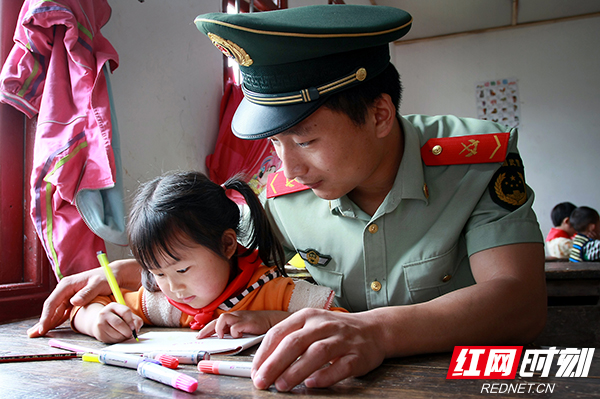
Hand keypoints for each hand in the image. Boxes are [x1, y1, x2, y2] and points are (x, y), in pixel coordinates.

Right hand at [27, 259, 141, 337]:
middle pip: (51, 307)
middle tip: (34, 334)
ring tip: (38, 333)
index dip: (47, 316)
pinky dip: (56, 319)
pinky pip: (62, 311)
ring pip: (55, 310)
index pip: (53, 302)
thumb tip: (73, 302)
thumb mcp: (98, 284)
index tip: (43, 327)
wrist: (114, 274)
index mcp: (68, 284)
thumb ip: (87, 293)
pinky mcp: (73, 299)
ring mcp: (68, 294)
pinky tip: (52, 327)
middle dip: (43, 320)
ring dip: (47, 321)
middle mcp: (65, 289)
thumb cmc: (107, 278)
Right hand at [88, 303, 143, 343]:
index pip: (125, 312)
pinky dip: (118, 340)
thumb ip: (136, 321)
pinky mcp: (99, 334)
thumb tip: (136, 330)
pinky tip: (117, 337)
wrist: (102, 323)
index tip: (133, 327)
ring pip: (116, 333)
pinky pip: (112, 340)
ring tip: (124, 335)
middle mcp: (104, 313)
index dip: (131, 321)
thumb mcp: (128, 316)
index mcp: (113, 306)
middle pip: (119, 323)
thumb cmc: (119, 319)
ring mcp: (100, 323)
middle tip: (130, 334)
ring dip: (123, 337)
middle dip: (127, 331)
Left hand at [197, 310, 289, 338]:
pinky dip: (234, 332)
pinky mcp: (247, 322)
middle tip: (201, 338)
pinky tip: (237, 336)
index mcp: (233, 319)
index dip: (206, 329)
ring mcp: (241, 318)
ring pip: (223, 318)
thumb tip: (221, 339)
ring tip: (221, 336)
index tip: (198, 337)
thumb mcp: (242, 328)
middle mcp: (235, 317)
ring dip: (219, 328)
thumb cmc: (257, 326)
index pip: (215, 322)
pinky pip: (235, 326)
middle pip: (217, 320)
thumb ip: (232, 332)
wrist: (272, 320)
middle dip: (207, 329)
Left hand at [251, 308, 386, 391]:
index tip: (255, 370)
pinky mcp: (357, 355)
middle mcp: (323, 325)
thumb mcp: (311, 326)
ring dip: (296, 370)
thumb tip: (263, 364)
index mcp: (307, 316)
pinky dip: (325, 375)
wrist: (374, 329)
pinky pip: (340, 366)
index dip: (264, 353)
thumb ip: (290, 340)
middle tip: (262, 381)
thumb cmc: (336, 331)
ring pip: (316, 353)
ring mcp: (342, 339)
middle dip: (274, 364)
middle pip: (294, 342)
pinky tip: (312, 383)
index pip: (279, 332)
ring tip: (281, 385)